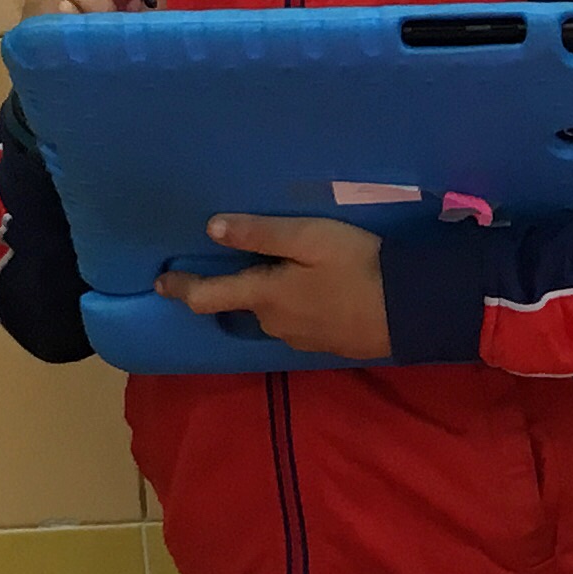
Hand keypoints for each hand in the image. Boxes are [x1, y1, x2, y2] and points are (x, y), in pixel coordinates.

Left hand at [159, 215, 391, 361]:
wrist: (412, 311)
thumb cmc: (359, 267)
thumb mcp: (310, 238)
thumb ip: (261, 233)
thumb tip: (212, 229)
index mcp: (265, 296)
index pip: (209, 297)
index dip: (182, 289)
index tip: (161, 283)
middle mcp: (275, 323)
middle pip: (243, 305)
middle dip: (237, 288)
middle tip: (241, 265)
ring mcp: (300, 338)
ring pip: (272, 315)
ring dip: (271, 298)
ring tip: (285, 275)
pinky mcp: (325, 344)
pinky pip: (298, 323)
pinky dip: (296, 308)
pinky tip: (316, 294)